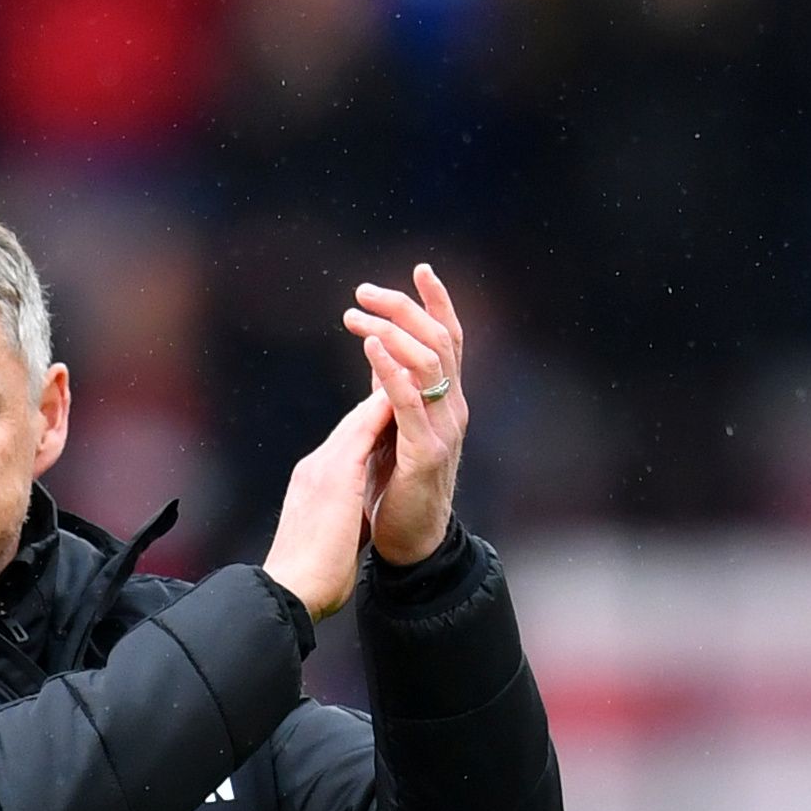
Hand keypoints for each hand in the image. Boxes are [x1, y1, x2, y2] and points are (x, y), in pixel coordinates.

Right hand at [262, 389, 394, 622]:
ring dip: (384, 393)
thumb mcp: (329, 538)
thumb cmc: (311, 579)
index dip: (372, 423)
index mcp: (314, 485)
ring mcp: (322, 468)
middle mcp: (315, 468)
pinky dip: (382, 409)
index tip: (394, 408)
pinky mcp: (335, 476)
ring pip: (358, 420)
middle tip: (405, 370)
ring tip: (409, 370)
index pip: (348, 444)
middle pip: (353, 424)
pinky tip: (403, 394)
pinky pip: (364, 431)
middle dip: (379, 398)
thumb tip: (349, 521)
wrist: (290, 592)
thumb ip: (340, 519)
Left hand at [342, 264, 469, 564]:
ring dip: (390, 332)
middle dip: (403, 308)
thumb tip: (378, 348)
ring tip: (357, 316)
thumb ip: (390, 389)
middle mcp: (454, 409)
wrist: (410, 543)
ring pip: (429, 363)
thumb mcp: (394, 426)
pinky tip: (370, 347)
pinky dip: (390, 371)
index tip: (420, 267)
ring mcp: (443, 431)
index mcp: (448, 400)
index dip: (438, 301)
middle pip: (439, 340)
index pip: (450, 339)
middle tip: (363, 292)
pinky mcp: (426, 455)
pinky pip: (411, 404)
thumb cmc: (398, 488)